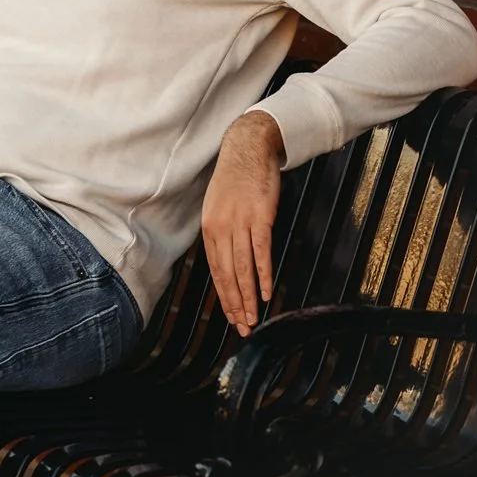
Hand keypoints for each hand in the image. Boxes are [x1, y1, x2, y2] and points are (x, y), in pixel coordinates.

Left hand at [201, 110, 284, 337]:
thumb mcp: (218, 207)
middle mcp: (221, 229)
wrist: (247, 149)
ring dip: (249, 296)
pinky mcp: (260, 218)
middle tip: (242, 328)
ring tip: (253, 318)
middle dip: (235, 305)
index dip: (224, 297)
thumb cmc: (235, 179)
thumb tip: (225, 260)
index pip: (216, 271)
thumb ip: (221, 234)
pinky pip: (261, 252)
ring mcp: (240, 224)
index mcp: (209, 229)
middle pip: (228, 275)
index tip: (230, 317)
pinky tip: (266, 292)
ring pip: (244, 268)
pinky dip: (263, 275)